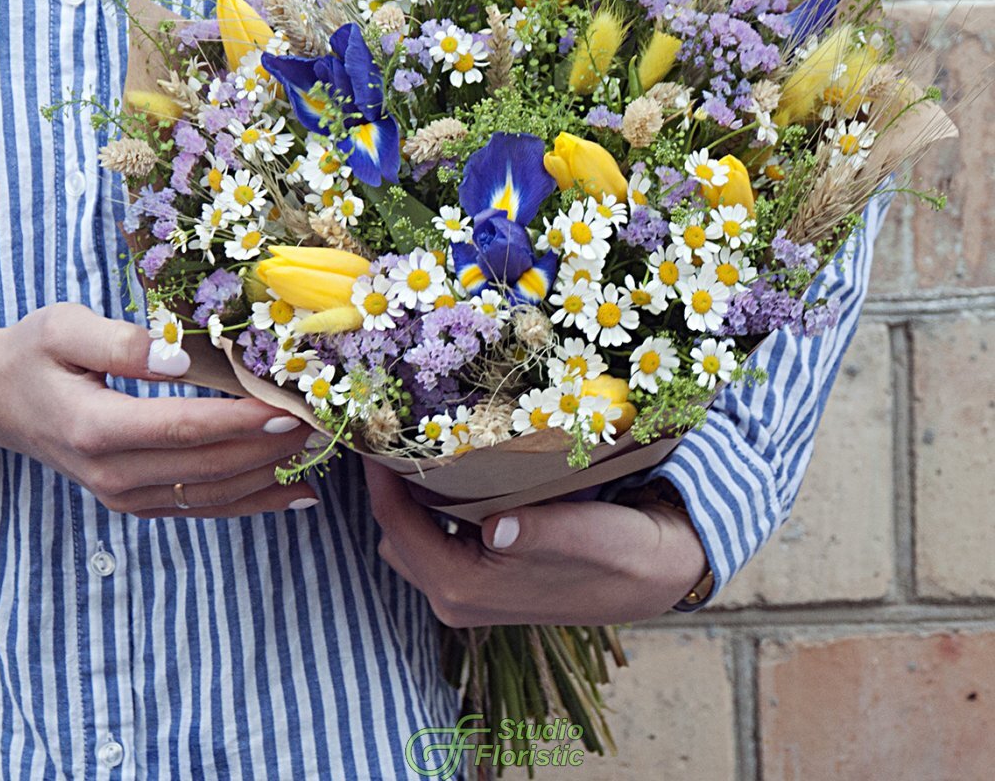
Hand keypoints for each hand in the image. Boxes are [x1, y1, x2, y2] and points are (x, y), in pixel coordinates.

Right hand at [0, 304, 319, 516]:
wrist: (0, 402)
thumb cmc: (37, 355)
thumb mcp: (65, 329)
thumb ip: (121, 343)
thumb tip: (180, 358)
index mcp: (95, 428)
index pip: (182, 427)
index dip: (239, 421)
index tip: (288, 408)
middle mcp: (112, 474)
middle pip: (207, 465)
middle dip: (270, 447)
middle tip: (319, 424)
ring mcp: (125, 495)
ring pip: (213, 494)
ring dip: (271, 476)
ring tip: (318, 450)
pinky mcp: (139, 503)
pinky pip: (204, 509)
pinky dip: (255, 504)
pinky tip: (298, 494)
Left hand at [364, 458, 707, 626]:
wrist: (654, 574)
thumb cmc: (620, 553)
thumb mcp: (584, 535)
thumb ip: (537, 531)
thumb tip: (497, 526)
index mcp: (465, 588)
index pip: (396, 524)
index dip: (377, 476)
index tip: (368, 428)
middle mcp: (455, 596)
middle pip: (394, 531)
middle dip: (387, 484)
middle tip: (391, 429)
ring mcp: (467, 590)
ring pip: (412, 535)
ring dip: (408, 495)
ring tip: (416, 442)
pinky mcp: (482, 578)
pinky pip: (435, 538)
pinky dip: (431, 505)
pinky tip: (450, 469)